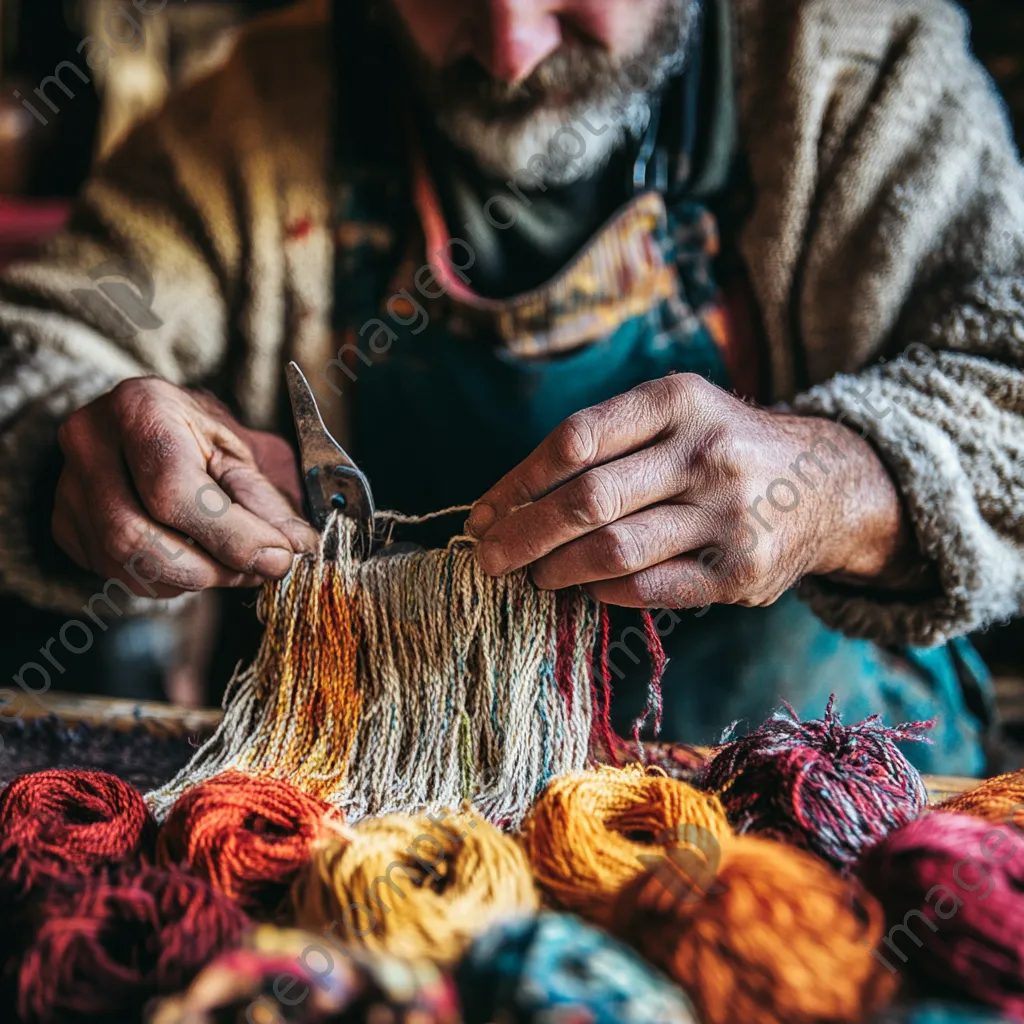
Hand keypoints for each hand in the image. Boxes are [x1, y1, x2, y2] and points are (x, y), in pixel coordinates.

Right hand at [53, 377, 318, 597]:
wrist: (154, 429)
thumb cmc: (205, 439)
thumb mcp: (246, 455)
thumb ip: (269, 503)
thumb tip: (296, 548)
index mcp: (141, 407)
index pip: (173, 489)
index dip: (229, 535)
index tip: (277, 558)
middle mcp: (90, 441)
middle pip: (135, 535)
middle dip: (210, 567)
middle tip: (259, 569)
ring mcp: (68, 485)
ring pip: (124, 563)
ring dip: (192, 580)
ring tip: (234, 565)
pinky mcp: (65, 524)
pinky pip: (115, 574)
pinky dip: (166, 581)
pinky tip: (196, 560)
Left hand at [467, 374, 919, 608]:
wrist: (825, 484)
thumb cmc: (720, 448)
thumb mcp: (674, 415)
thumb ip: (604, 444)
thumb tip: (505, 502)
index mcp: (678, 400)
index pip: (575, 440)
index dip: (517, 482)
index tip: (483, 513)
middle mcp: (706, 451)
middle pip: (586, 500)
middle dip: (521, 535)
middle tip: (488, 558)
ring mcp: (727, 514)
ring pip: (613, 550)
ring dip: (557, 569)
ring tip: (535, 575)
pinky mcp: (740, 571)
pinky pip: (649, 589)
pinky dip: (604, 592)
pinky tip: (586, 587)